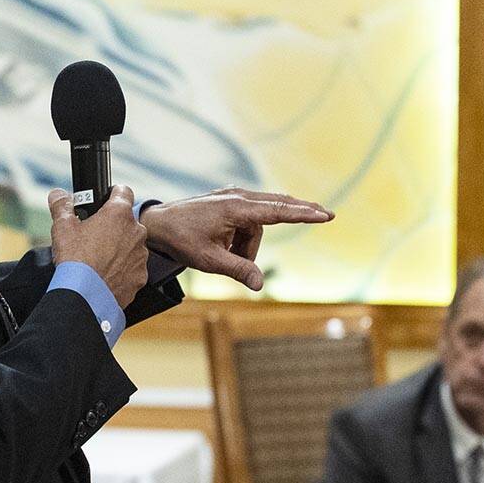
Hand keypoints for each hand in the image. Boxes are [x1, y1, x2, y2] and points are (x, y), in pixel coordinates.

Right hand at [49, 185, 148, 308]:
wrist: (86, 296)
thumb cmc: (76, 260)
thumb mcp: (62, 228)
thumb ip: (61, 206)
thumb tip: (58, 195)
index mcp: (119, 214)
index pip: (124, 191)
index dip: (113, 194)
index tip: (106, 200)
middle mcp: (136, 231)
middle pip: (127, 221)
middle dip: (113, 226)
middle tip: (94, 236)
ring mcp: (140, 255)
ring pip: (131, 244)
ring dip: (120, 248)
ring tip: (99, 258)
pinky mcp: (141, 275)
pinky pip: (133, 267)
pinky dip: (123, 269)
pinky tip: (106, 274)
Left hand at [138, 187, 333, 290]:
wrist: (157, 224)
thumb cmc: (181, 239)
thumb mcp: (209, 260)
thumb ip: (238, 270)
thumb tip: (260, 284)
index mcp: (235, 208)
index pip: (277, 211)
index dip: (303, 214)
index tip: (325, 214)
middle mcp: (237, 197)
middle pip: (277, 207)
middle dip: (297, 213)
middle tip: (326, 214)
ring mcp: (233, 197)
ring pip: (258, 225)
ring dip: (249, 245)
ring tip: (225, 255)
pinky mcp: (229, 202)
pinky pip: (248, 222)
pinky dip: (244, 238)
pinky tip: (227, 247)